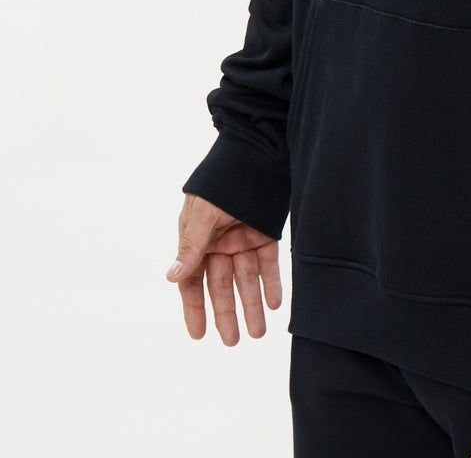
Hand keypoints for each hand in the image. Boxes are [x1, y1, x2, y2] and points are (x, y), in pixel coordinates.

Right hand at [166, 193, 282, 343]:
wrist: (254, 153)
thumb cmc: (221, 181)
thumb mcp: (203, 214)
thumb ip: (191, 245)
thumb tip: (171, 276)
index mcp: (197, 239)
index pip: (193, 281)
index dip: (195, 308)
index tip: (198, 335)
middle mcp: (219, 243)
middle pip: (222, 285)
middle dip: (228, 313)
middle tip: (233, 342)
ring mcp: (242, 239)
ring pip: (247, 279)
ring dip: (252, 304)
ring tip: (258, 332)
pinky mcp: (265, 233)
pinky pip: (268, 263)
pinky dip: (272, 282)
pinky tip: (274, 303)